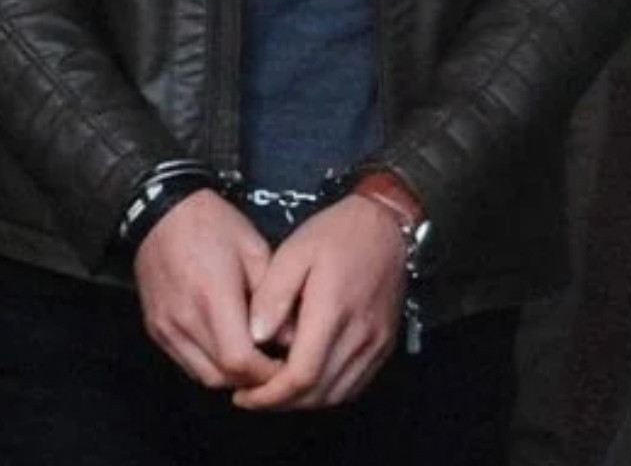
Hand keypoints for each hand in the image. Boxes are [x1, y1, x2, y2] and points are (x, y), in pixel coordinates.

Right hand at [134, 189, 281, 388]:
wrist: (161, 211)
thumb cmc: (212, 226)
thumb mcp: (255, 251)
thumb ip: (275, 298)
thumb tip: (293, 340)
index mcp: (212, 298)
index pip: (240, 361)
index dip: (267, 373)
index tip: (286, 364)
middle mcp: (185, 319)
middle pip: (223, 377)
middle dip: (253, 378)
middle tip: (274, 362)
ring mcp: (166, 327)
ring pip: (204, 376)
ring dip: (231, 375)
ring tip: (251, 356)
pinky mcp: (156, 329)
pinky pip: (187, 363)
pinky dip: (210, 364)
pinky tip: (225, 346)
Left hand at [233, 195, 407, 410]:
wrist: (387, 226)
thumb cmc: (336, 235)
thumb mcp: (293, 253)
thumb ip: (273, 295)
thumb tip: (256, 336)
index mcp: (333, 310)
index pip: (302, 374)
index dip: (270, 394)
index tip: (243, 394)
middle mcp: (360, 333)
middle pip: (318, 392)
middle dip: (280, 403)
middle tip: (250, 397)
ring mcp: (376, 343)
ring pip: (337, 394)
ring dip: (302, 402)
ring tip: (271, 393)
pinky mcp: (384, 345)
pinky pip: (354, 384)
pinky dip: (326, 392)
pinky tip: (304, 383)